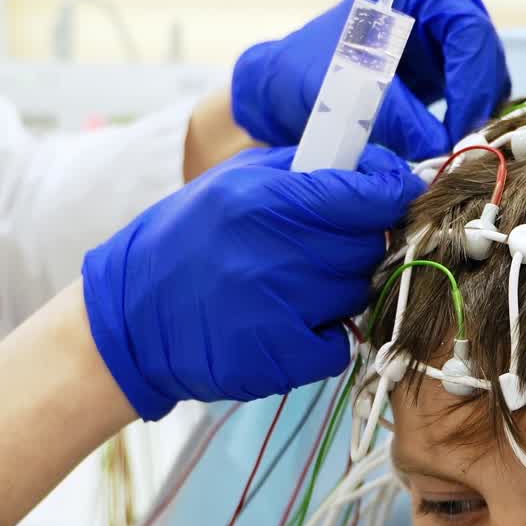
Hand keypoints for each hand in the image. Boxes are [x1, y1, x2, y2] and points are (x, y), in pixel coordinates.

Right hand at [81, 145, 422, 419]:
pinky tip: (291, 324)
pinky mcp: (278, 358)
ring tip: (297, 284)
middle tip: (328, 247)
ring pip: (359, 293)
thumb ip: (306, 168)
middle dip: (362, 244)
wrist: (128, 320)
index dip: (392, 193)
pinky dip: (326, 337)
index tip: (397, 195)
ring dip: (342, 289)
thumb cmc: (188, 241)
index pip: (366, 194)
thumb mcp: (234, 182)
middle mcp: (272, 252)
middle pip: (369, 245)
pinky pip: (340, 345)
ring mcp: (277, 309)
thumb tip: (378, 167)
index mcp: (262, 199)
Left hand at [231, 0, 509, 160]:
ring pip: (488, 71)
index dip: (471, 82)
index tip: (459, 130)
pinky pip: (477, 87)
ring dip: (474, 111)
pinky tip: (446, 139)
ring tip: (448, 148)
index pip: (466, 28)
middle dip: (476, 100)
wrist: (291, 84)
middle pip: (484, 49)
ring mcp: (450, 20)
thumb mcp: (344, 92)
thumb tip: (439, 147)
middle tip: (459, 147)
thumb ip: (394, 117)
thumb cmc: (307, 73)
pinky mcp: (452, 55)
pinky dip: (467, 114)